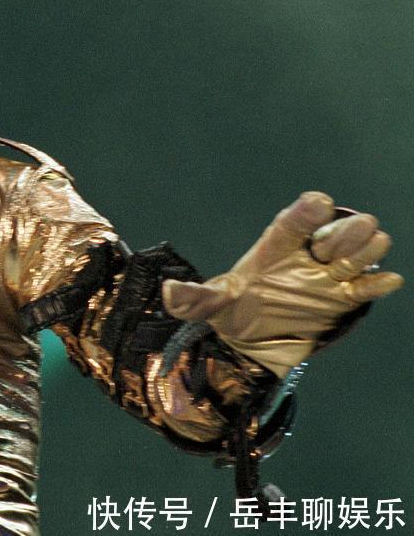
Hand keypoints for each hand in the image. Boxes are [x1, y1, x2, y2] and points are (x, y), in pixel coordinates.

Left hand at [163, 191, 402, 376]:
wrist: (252, 348)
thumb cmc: (232, 314)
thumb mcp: (210, 307)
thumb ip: (194, 300)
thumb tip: (168, 293)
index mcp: (275, 245)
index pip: (295, 220)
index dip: (308, 211)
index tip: (319, 202)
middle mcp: (306, 254)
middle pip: (337, 229)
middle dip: (343, 233)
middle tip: (329, 252)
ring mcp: (329, 275)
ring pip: (360, 250)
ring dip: (363, 251)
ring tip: (355, 260)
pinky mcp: (344, 299)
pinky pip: (369, 286)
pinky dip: (378, 282)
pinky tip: (384, 281)